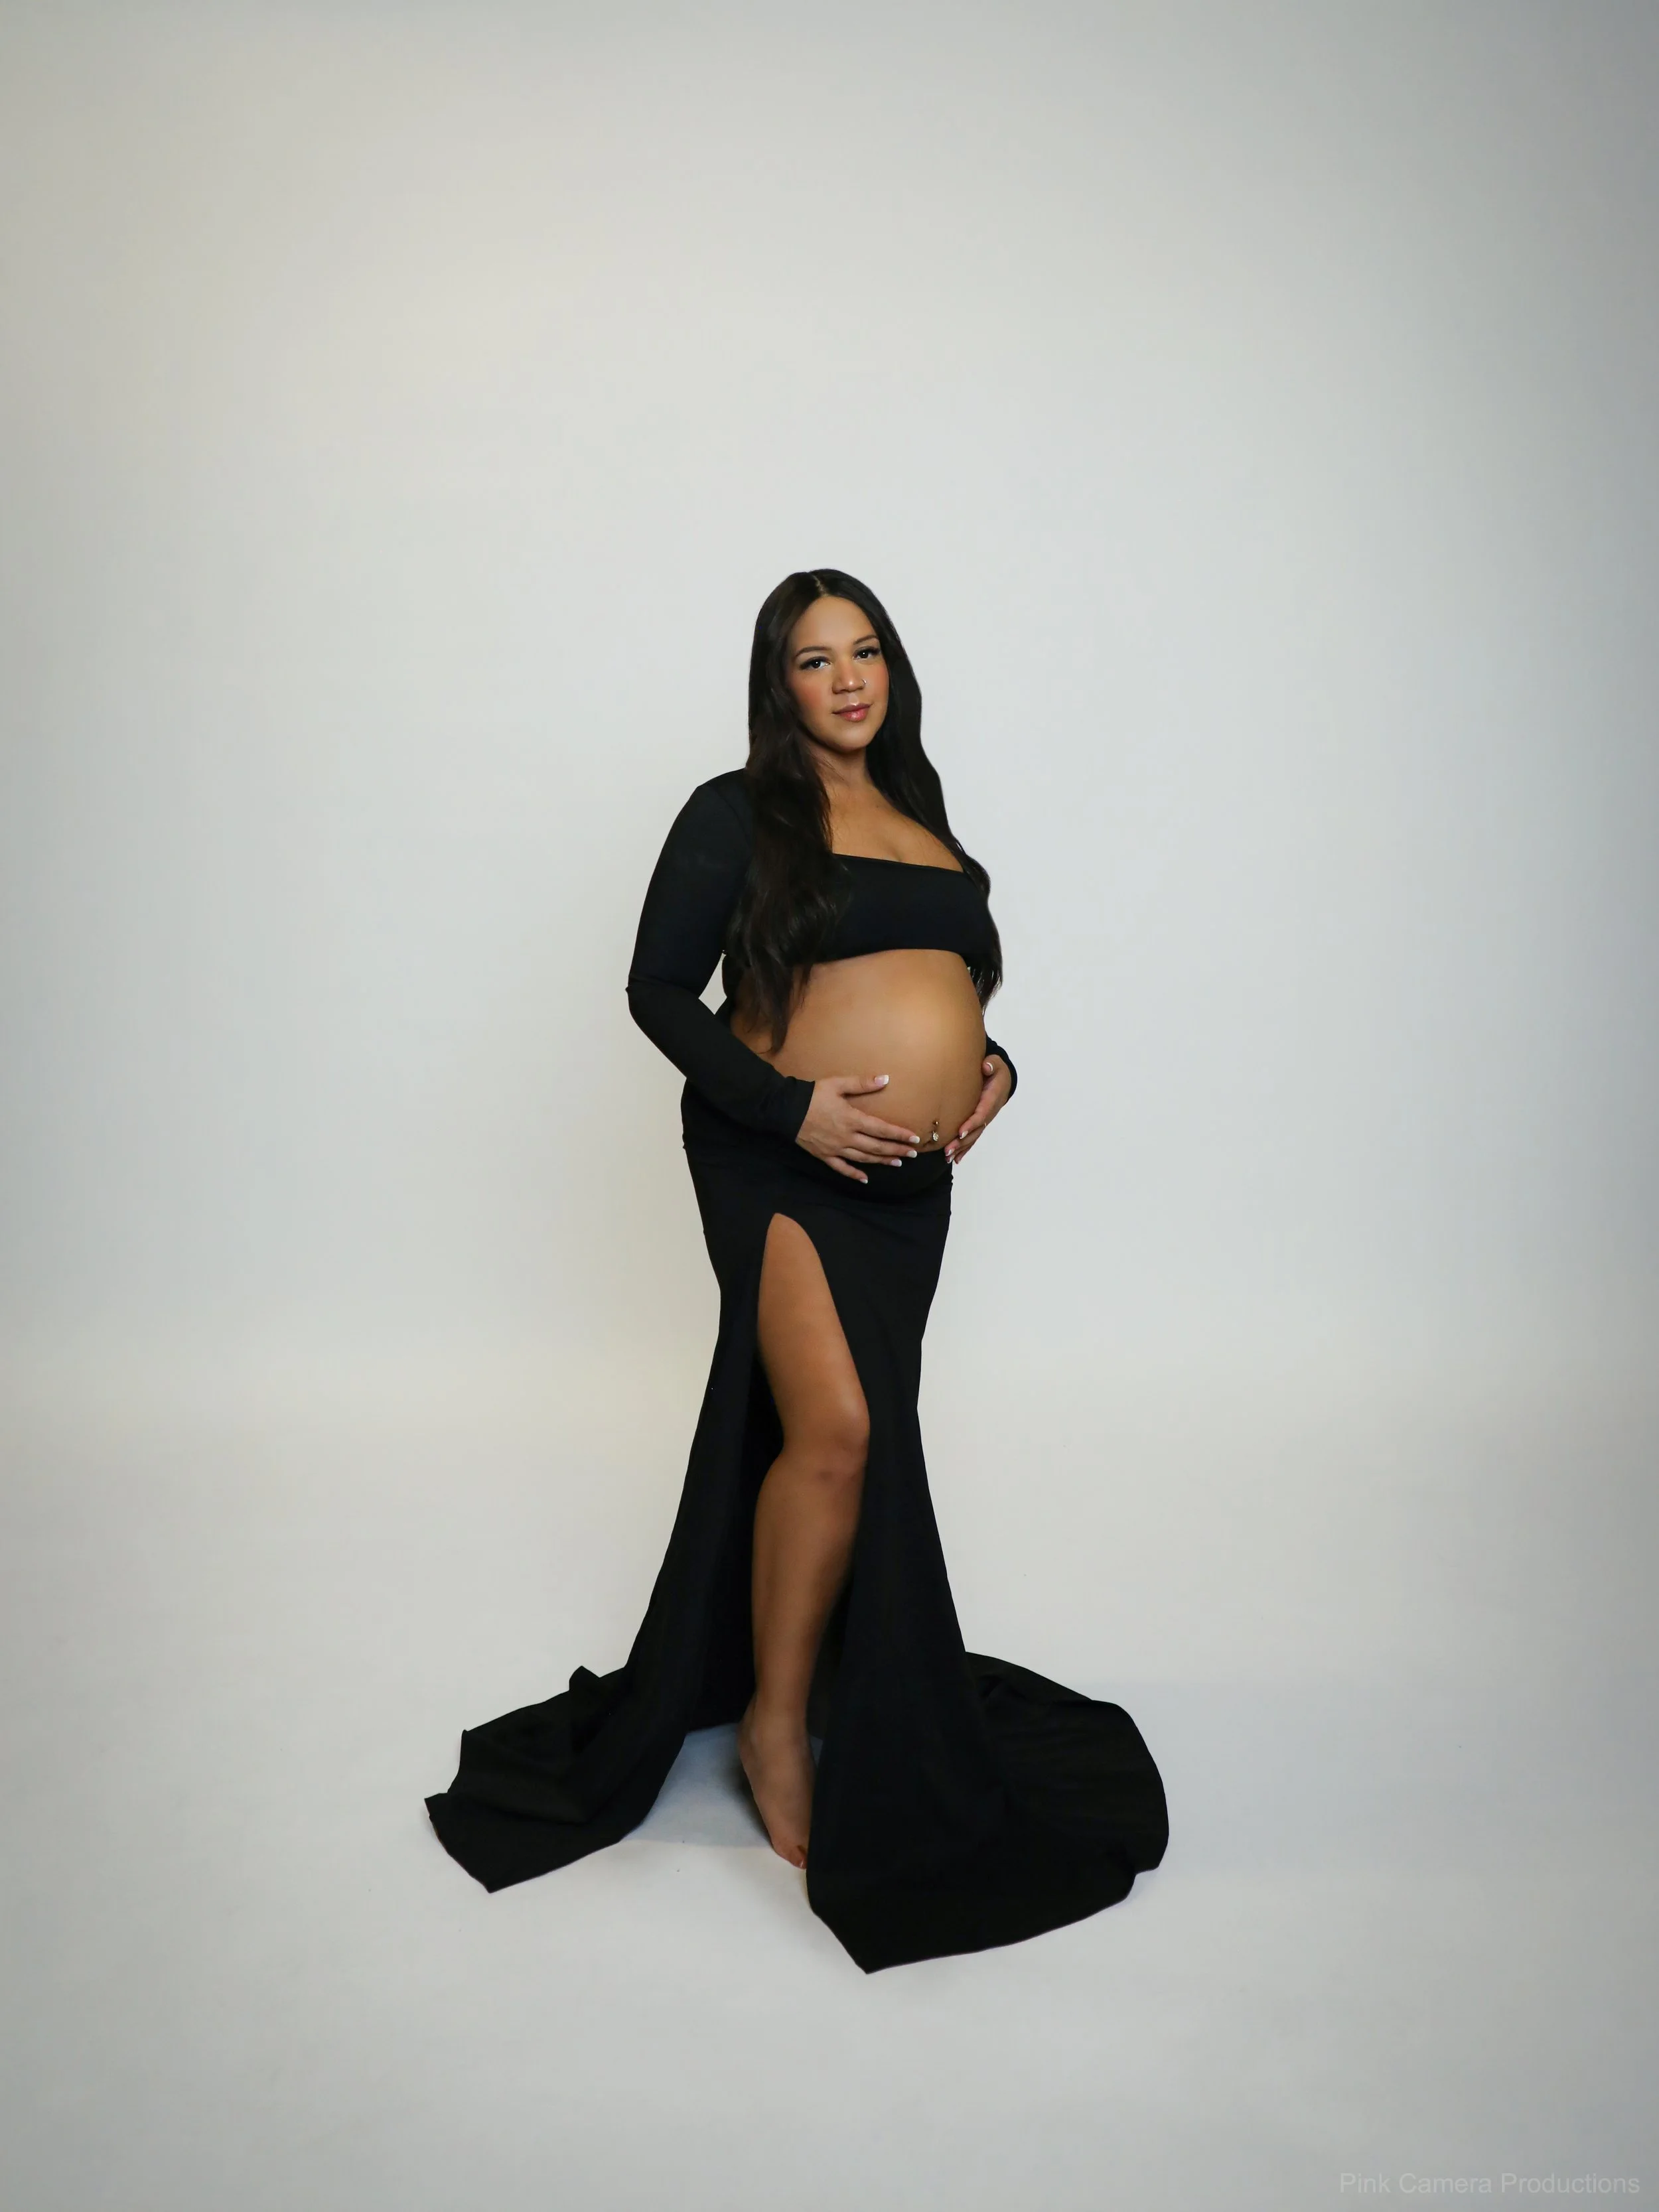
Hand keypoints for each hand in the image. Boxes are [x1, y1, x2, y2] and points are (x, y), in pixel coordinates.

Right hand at [795, 1074, 921, 1183]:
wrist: (786, 1109)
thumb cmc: (813, 1095)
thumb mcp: (838, 1084)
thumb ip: (862, 1083)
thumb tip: (885, 1079)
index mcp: (852, 1119)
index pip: (882, 1129)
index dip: (899, 1134)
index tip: (914, 1139)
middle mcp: (847, 1137)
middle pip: (876, 1147)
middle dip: (896, 1150)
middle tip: (912, 1154)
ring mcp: (836, 1149)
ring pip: (863, 1158)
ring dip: (881, 1161)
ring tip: (896, 1163)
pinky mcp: (824, 1155)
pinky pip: (842, 1168)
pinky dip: (854, 1174)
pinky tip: (865, 1179)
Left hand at [944, 1055, 1012, 1165]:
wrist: (1003, 1080)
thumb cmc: (995, 1070)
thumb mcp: (996, 1063)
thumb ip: (992, 1064)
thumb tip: (986, 1066)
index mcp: (992, 1098)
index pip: (982, 1113)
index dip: (972, 1123)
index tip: (960, 1131)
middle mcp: (989, 1112)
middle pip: (976, 1130)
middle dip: (962, 1141)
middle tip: (948, 1149)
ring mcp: (985, 1119)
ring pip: (973, 1136)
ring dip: (961, 1148)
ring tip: (947, 1156)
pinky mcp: (980, 1123)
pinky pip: (973, 1137)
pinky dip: (965, 1149)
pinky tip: (955, 1159)